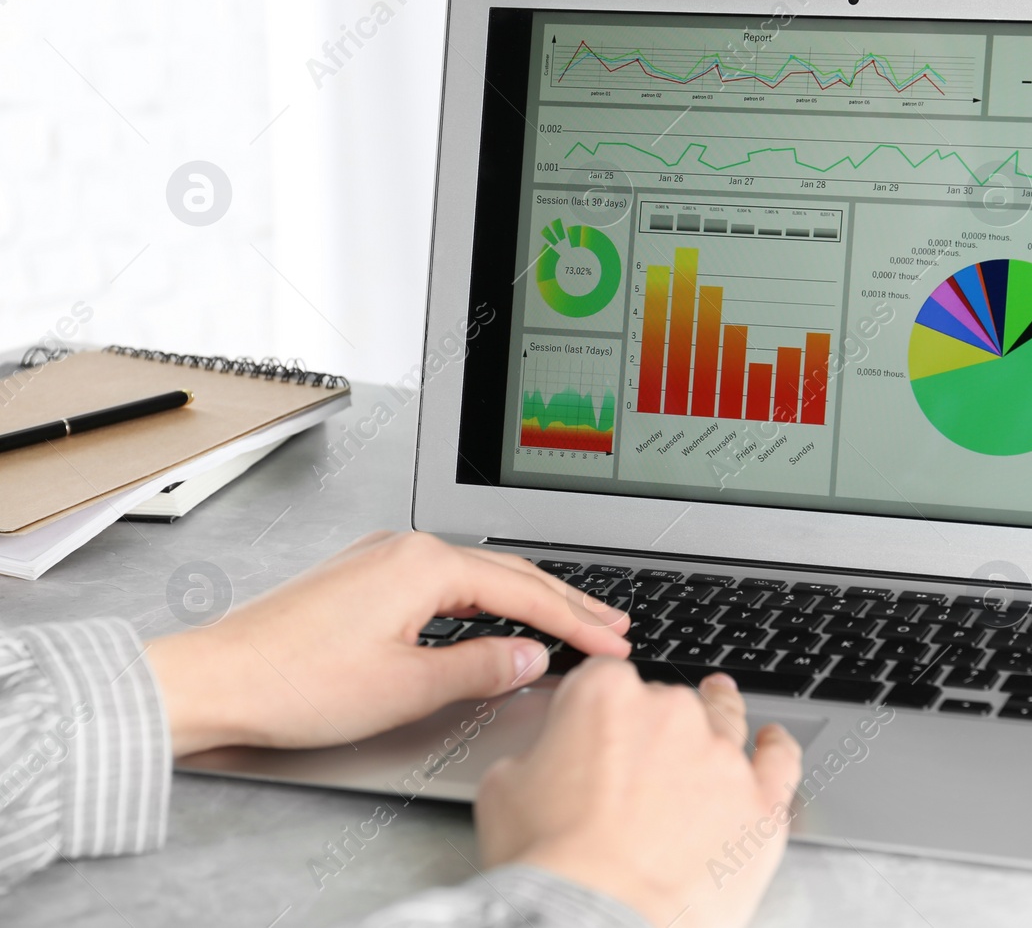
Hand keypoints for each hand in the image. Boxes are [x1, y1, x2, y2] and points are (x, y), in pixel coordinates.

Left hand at [146, 531, 630, 755]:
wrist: (216, 680)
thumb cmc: (294, 683)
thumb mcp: (406, 687)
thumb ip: (480, 669)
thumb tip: (531, 657)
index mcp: (425, 564)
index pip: (525, 592)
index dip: (576, 623)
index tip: (612, 644)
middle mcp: (406, 548)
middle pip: (508, 573)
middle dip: (566, 602)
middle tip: (612, 625)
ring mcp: (381, 559)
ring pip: (477, 575)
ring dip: (528, 600)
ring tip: (571, 620)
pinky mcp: (363, 579)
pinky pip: (445, 581)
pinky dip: (486, 600)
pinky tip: (497, 617)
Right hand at [476, 659, 802, 927]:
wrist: (597, 920)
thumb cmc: (549, 862)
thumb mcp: (504, 788)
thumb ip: (536, 753)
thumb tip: (547, 757)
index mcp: (605, 696)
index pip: (606, 678)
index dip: (600, 705)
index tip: (598, 725)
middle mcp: (670, 713)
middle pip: (667, 702)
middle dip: (654, 727)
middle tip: (640, 764)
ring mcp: (721, 756)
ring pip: (725, 720)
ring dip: (720, 718)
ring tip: (720, 713)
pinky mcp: (760, 802)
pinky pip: (781, 760)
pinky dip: (777, 748)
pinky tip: (773, 742)